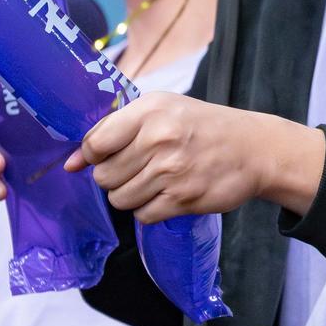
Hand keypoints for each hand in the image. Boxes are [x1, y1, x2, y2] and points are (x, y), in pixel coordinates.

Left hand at [66, 93, 325, 223]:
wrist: (256, 148)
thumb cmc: (204, 127)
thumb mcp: (164, 111)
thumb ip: (115, 131)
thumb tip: (70, 165)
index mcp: (151, 110)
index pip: (95, 143)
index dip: (95, 155)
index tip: (111, 155)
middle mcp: (159, 138)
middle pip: (104, 176)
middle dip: (118, 177)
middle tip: (144, 166)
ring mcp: (171, 170)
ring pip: (120, 199)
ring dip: (135, 194)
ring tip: (159, 180)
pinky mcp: (182, 198)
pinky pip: (143, 215)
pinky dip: (152, 209)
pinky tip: (171, 192)